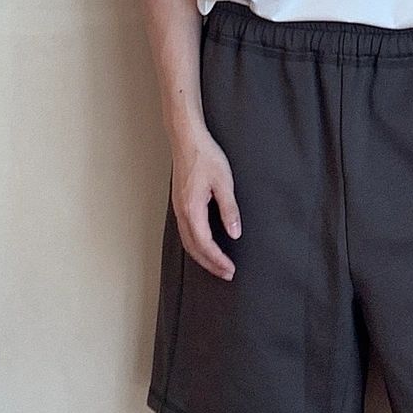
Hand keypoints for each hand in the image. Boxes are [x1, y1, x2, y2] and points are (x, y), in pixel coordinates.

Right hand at [171, 129, 241, 280]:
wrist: (187, 139)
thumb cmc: (205, 156)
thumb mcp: (224, 182)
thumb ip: (229, 210)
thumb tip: (234, 233)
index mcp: (192, 209)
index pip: (205, 244)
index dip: (218, 260)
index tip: (230, 269)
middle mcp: (182, 212)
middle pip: (193, 248)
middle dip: (210, 264)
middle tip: (226, 274)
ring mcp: (178, 208)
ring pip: (187, 241)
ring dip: (202, 256)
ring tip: (217, 265)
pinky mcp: (179, 203)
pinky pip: (185, 232)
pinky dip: (195, 245)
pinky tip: (204, 246)